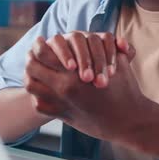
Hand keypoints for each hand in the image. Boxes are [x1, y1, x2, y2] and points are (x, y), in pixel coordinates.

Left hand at [24, 38, 145, 141]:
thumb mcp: (119, 62)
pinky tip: (42, 89)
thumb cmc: (125, 89)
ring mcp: (60, 103)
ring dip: (31, 75)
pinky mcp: (62, 116)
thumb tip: (114, 38)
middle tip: (32, 53)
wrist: (128, 120)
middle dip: (31, 57)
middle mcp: (63, 87)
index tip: (40, 41)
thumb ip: (111, 46)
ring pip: (31, 86)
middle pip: (32, 67)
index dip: (39, 44)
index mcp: (74, 72)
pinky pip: (38, 105)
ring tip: (33, 70)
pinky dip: (37, 96)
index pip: (43, 52)